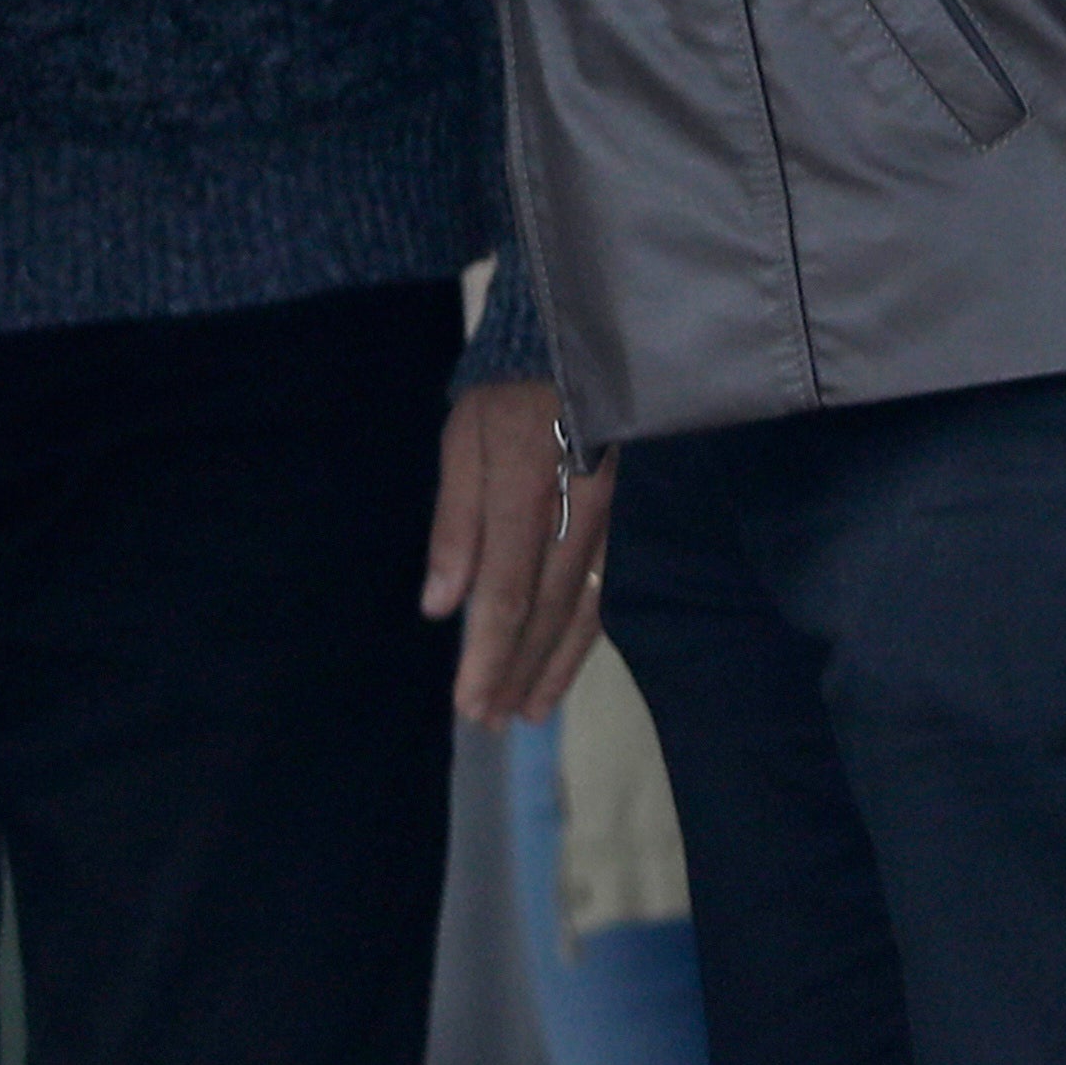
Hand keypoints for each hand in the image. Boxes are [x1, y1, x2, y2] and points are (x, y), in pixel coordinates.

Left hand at [424, 379, 611, 726]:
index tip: (468, 703)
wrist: (577, 342)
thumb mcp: (463, 440)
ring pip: (585, 608)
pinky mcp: (625, 519)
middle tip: (489, 721)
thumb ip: (455, 522)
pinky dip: (585, 635)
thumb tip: (440, 605)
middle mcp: (578, 511)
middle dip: (516, 672)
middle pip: (548, 610)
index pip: (509, 590)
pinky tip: (564, 665)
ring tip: (526, 713)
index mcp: (525, 487)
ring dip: (553, 666)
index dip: (489, 653)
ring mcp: (611, 517)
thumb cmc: (507, 391)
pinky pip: (607, 589)